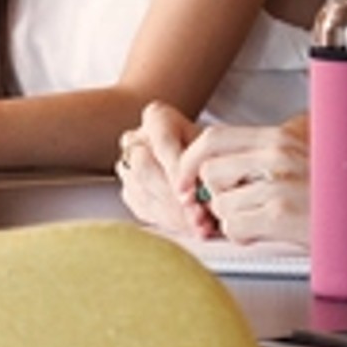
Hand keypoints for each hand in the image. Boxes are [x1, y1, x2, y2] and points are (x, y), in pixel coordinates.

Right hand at [119, 104, 212, 236]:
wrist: (202, 155)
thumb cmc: (213, 148)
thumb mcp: (218, 147)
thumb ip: (209, 164)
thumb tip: (206, 194)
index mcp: (158, 118)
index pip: (162, 142)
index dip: (176, 170)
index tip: (192, 194)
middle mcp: (137, 139)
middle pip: (145, 169)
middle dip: (173, 198)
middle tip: (198, 216)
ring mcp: (129, 165)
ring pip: (142, 192)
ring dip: (173, 215)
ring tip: (200, 227)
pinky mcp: (131, 190)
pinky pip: (143, 208)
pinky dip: (168, 222)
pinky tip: (190, 229)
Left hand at [166, 118, 311, 247]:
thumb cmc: (334, 195)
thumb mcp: (299, 159)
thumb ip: (260, 156)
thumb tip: (211, 165)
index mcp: (279, 138)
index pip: (212, 138)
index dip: (189, 161)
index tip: (185, 181)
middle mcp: (277, 155)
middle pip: (208, 171)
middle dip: (212, 195)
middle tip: (233, 206)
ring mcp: (278, 185)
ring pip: (219, 204)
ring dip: (234, 218)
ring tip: (265, 219)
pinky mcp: (280, 215)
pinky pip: (233, 227)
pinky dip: (245, 236)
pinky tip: (269, 232)